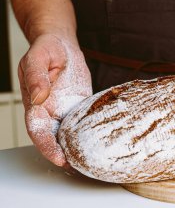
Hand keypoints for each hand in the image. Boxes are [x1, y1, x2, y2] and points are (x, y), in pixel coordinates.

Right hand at [18, 34, 91, 166]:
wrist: (61, 44)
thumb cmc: (47, 48)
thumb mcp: (39, 57)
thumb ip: (36, 76)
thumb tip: (38, 96)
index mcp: (35, 103)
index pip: (38, 130)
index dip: (47, 147)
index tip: (59, 158)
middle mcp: (49, 110)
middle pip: (54, 138)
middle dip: (64, 154)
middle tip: (81, 167)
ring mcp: (64, 109)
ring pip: (69, 133)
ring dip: (77, 147)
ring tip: (93, 160)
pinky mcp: (79, 105)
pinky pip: (83, 122)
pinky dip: (89, 133)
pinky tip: (102, 140)